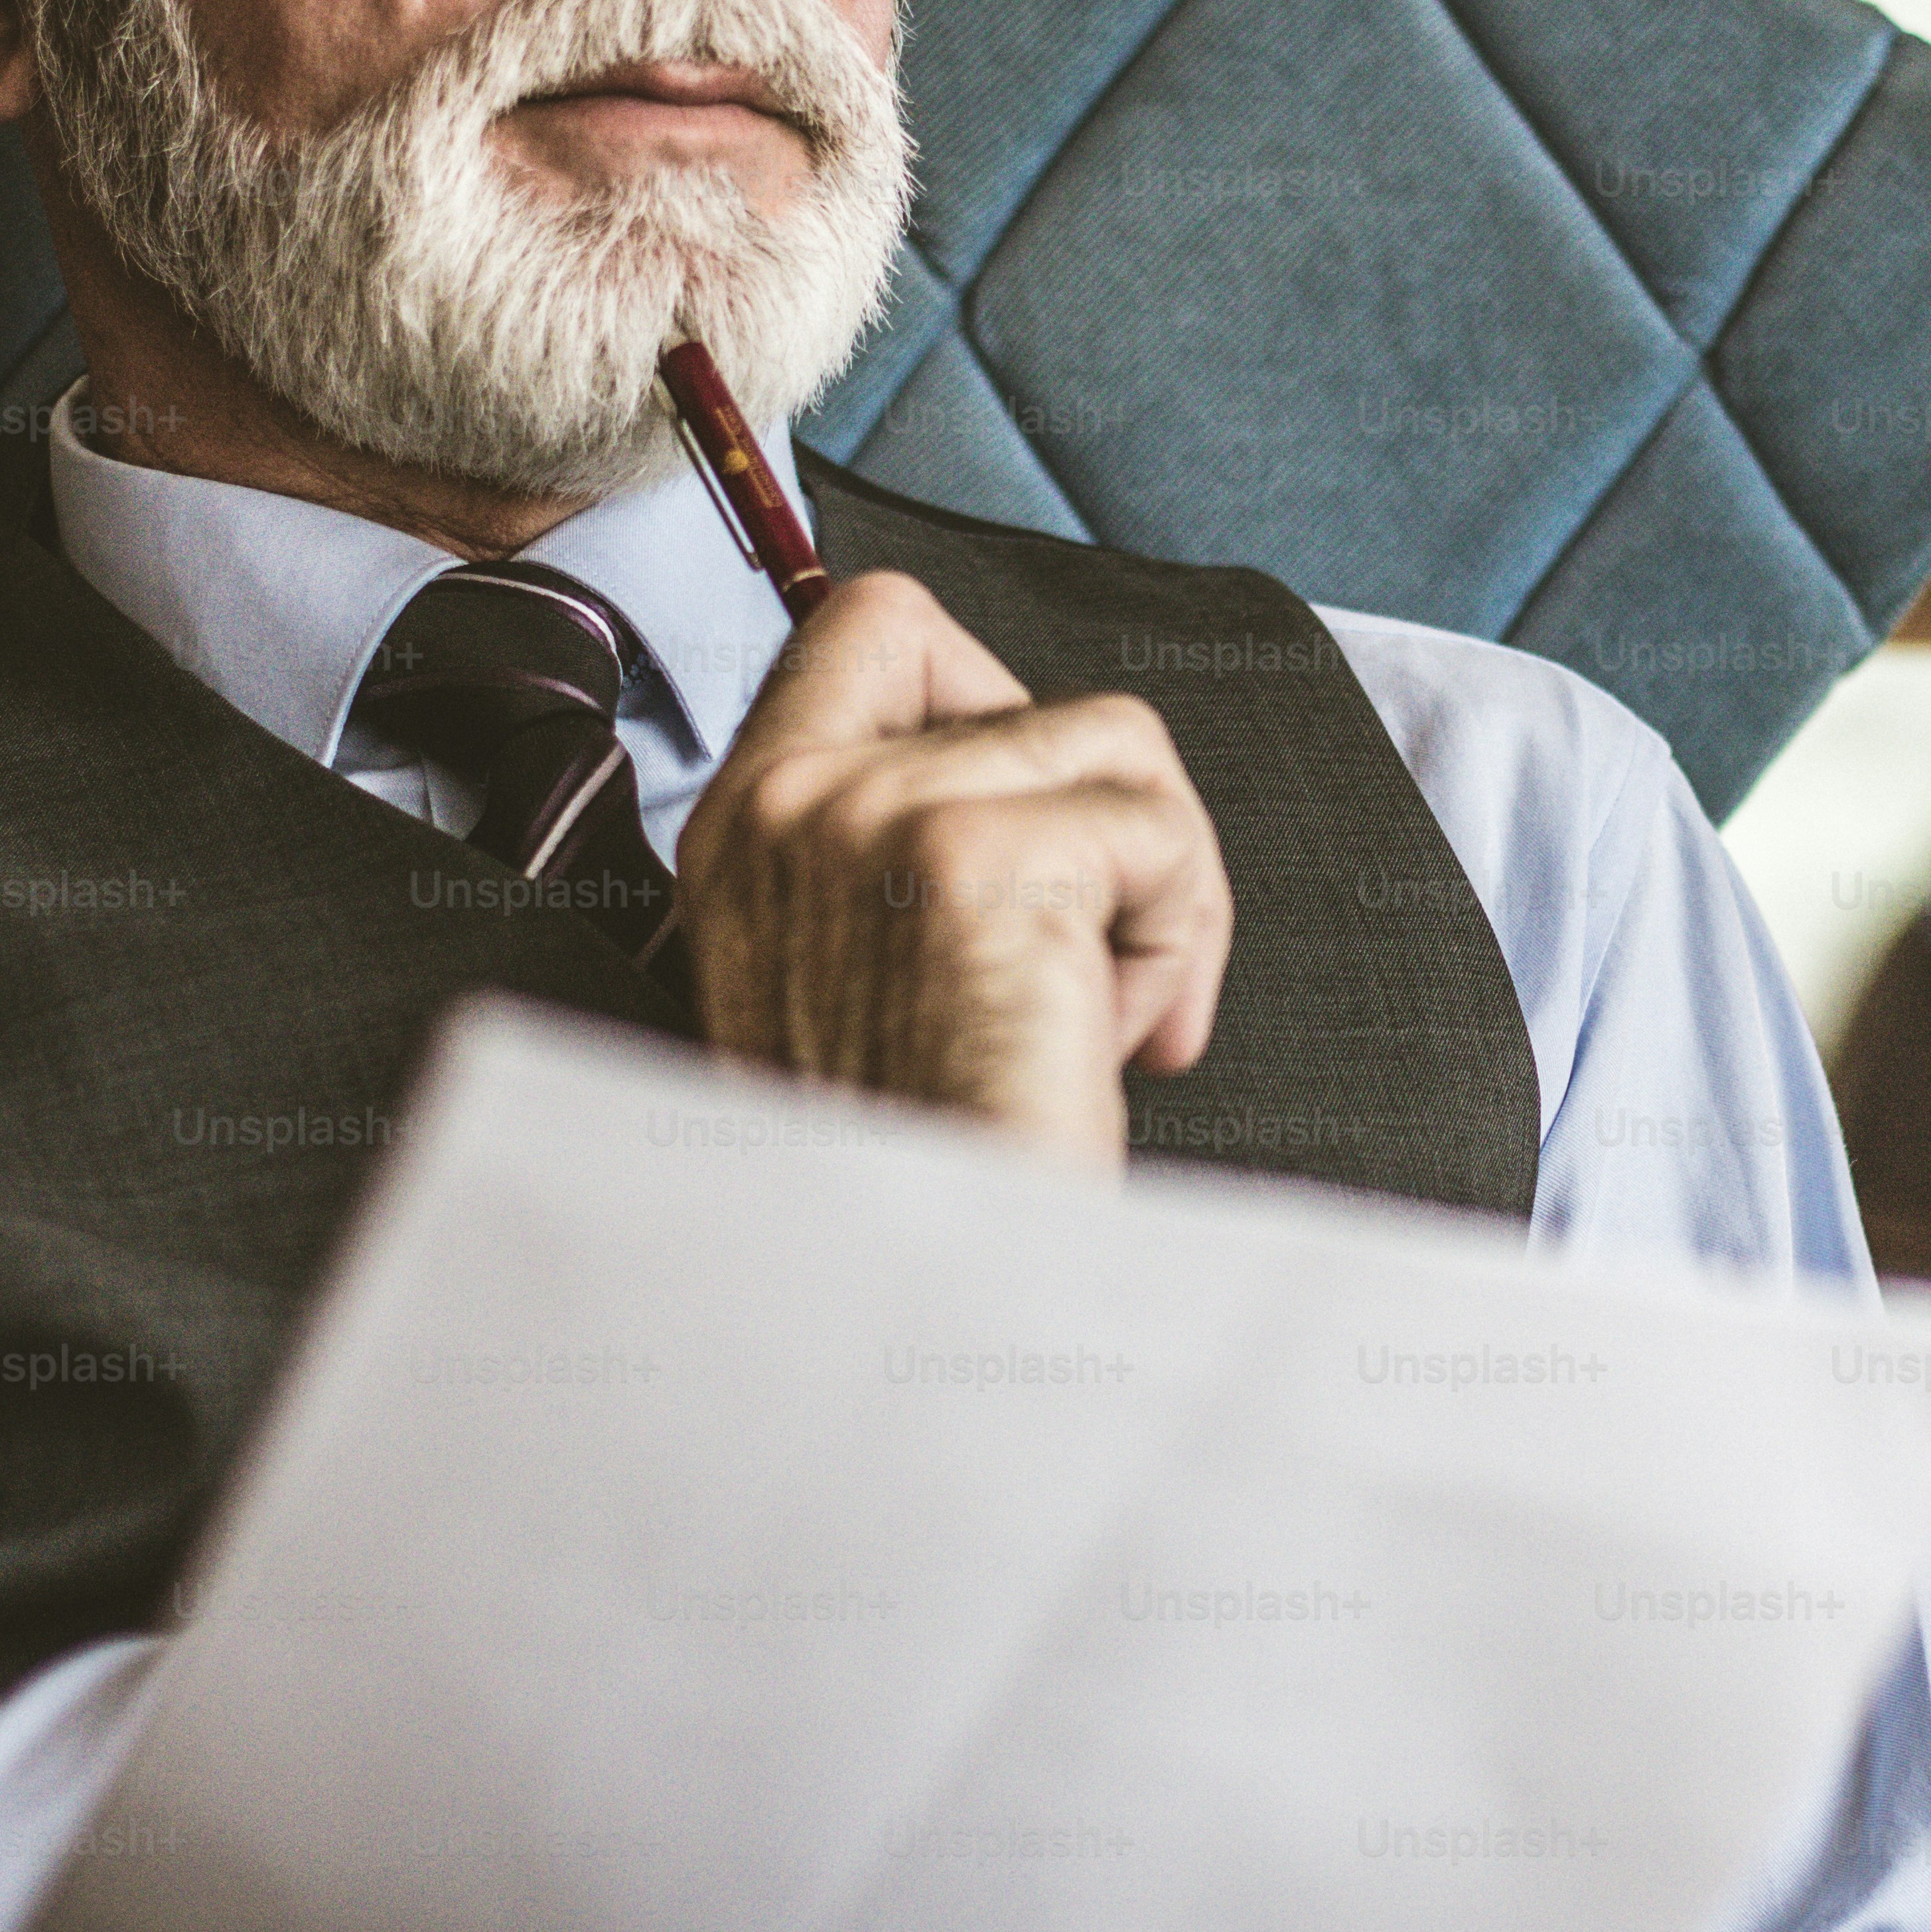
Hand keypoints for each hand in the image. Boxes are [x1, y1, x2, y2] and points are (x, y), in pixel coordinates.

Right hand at [671, 571, 1231, 1167]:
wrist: (912, 1306)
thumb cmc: (920, 1169)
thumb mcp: (864, 981)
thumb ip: (902, 857)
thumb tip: (1044, 771)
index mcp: (750, 828)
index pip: (872, 626)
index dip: (997, 691)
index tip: (1053, 826)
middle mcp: (791, 804)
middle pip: (1040, 694)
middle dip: (1109, 837)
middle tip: (1087, 986)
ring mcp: (873, 815)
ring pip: (1120, 749)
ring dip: (1153, 896)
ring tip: (1095, 1022)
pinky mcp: (973, 854)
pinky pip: (1159, 827)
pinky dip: (1180, 942)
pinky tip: (1115, 1045)